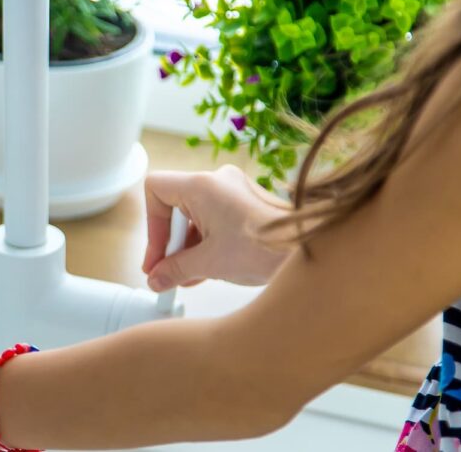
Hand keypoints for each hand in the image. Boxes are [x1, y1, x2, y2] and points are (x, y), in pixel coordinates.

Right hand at [142, 165, 289, 289]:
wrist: (309, 251)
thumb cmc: (265, 249)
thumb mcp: (209, 263)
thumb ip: (175, 270)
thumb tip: (157, 279)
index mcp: (202, 186)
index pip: (155, 189)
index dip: (151, 225)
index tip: (159, 255)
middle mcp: (218, 181)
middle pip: (175, 205)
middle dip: (171, 243)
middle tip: (167, 271)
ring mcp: (234, 191)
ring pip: (195, 215)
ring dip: (188, 247)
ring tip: (188, 276)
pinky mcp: (246, 204)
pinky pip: (214, 219)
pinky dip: (206, 243)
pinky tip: (205, 270)